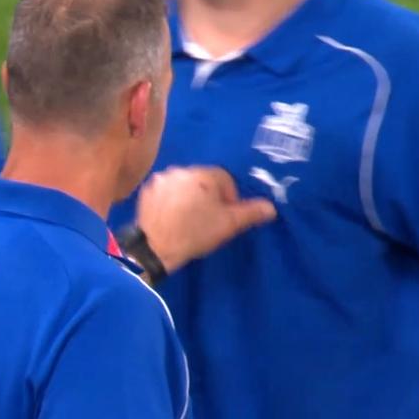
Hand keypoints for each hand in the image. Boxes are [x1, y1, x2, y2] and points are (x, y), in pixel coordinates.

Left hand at [135, 166, 275, 273]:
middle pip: (203, 180)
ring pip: (184, 184)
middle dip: (208, 196)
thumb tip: (270, 208)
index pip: (225, 179)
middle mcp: (181, 170)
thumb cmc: (195, 234)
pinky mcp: (147, 190)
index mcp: (203, 175)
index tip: (223, 216)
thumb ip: (250, 213)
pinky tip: (172, 216)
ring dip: (190, 196)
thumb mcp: (227, 225)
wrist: (156, 248)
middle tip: (207, 219)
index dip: (228, 198)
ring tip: (189, 219)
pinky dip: (171, 199)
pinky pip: (167, 190)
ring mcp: (161, 179)